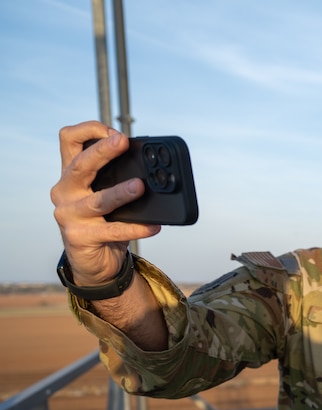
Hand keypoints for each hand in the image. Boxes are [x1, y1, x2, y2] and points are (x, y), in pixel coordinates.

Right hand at [51, 122, 160, 285]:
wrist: (94, 263)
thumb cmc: (104, 223)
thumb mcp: (105, 195)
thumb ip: (118, 178)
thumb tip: (153, 168)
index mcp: (70, 175)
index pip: (68, 139)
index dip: (89, 130)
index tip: (114, 132)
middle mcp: (65, 192)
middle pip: (80, 165)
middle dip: (103, 151)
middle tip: (123, 142)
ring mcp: (68, 215)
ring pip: (98, 200)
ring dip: (120, 192)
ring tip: (140, 186)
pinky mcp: (79, 237)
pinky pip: (113, 231)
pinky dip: (136, 228)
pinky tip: (153, 226)